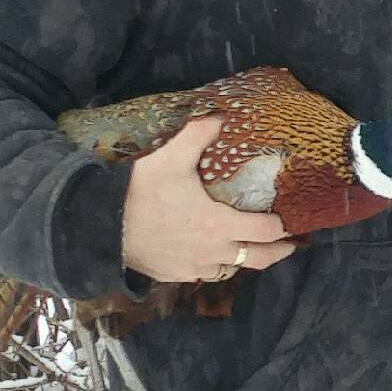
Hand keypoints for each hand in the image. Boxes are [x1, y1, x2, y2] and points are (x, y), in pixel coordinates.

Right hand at [121, 115, 302, 282]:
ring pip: (232, 268)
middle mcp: (213, 251)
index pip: (265, 232)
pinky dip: (217, 265)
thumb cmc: (140, 192)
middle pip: (258, 259)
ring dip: (245, 259)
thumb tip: (219, 115)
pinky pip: (205, 273)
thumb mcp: (170, 157)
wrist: (102, 226)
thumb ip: (198, 135)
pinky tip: (214, 255)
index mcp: (218, 225)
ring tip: (251, 248)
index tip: (287, 221)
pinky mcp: (175, 275)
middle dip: (278, 252)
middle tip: (289, 245)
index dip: (280, 227)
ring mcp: (194, 267)